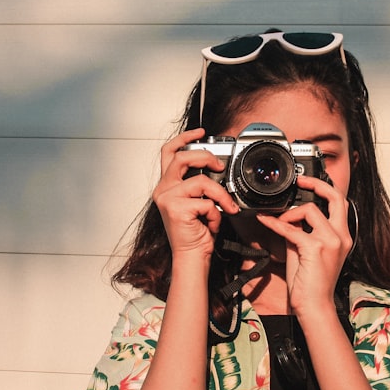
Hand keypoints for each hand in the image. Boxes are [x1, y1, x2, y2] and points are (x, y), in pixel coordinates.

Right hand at [153, 128, 239, 258]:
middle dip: (206, 157)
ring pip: (201, 181)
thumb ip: (201, 185)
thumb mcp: (199, 202)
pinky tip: (212, 223)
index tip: (200, 132)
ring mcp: (167, 199)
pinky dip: (216, 213)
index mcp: (167, 186)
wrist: (192, 257)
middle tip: (220, 167)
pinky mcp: (176, 209)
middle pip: (183, 158)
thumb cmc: (196, 232)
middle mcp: (163, 190)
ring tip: (226, 207)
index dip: (184, 138)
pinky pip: (207, 201)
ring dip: (220, 195)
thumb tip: (218, 169)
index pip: (169, 152)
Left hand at [256, 176, 351, 315]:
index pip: (340, 203)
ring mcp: (330, 241)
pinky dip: (275, 224)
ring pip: (310, 210)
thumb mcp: (307, 251)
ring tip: (281, 222)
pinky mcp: (315, 248)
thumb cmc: (311, 283)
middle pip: (336, 197)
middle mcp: (341, 236)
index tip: (307, 183)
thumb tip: (288, 218)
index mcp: (342, 236)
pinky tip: (265, 222)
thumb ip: (302, 232)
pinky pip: (291, 228)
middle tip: (300, 181)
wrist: (314, 306)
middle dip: (316, 184)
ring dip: (291, 213)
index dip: (324, 188)